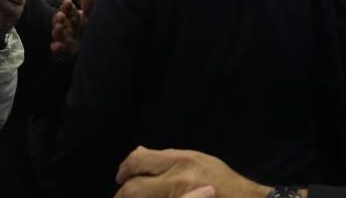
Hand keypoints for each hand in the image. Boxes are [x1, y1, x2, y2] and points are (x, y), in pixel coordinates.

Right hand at [51, 0, 94, 60]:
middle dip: (58, 17)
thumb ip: (90, 4)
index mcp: (74, 16)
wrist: (98, 44)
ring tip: (59, 27)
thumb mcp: (93, 15)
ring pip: (57, 33)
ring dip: (56, 30)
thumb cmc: (93, 26)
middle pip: (60, 20)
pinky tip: (59, 45)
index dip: (67, 6)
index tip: (68, 1)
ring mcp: (66, 37)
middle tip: (61, 15)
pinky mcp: (66, 49)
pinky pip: (58, 49)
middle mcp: (68, 26)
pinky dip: (56, 47)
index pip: (68, 9)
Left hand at [116, 147, 271, 197]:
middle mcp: (175, 181)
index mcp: (181, 161)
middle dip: (122, 193)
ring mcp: (176, 196)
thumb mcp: (197, 160)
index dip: (125, 168)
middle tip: (122, 194)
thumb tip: (139, 153)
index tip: (122, 175)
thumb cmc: (223, 181)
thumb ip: (168, 157)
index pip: (139, 161)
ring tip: (131, 197)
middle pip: (132, 189)